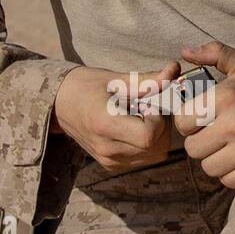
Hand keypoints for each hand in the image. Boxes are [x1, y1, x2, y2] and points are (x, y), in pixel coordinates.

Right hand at [52, 59, 180, 170]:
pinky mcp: (111, 165)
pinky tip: (134, 128)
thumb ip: (149, 80)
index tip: (149, 105)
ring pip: (155, 155)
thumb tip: (174, 68)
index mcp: (105, 124)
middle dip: (162, 126)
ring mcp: (109, 160)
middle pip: (157, 147)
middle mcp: (107, 148)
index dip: (158, 120)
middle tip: (148, 108)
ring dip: (157, 136)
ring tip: (140, 117)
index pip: (149, 136)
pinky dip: (147, 144)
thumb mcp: (117, 80)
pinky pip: (144, 159)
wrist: (59, 105)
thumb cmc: (87, 86)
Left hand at [173, 41, 234, 189]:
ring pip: (208, 167)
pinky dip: (231, 174)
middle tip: (214, 137)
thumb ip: (214, 54)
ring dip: (215, 160)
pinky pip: (229, 181)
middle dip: (200, 143)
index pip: (182, 121)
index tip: (199, 122)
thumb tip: (185, 51)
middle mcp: (234, 124)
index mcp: (225, 97)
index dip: (188, 122)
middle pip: (192, 148)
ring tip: (227, 148)